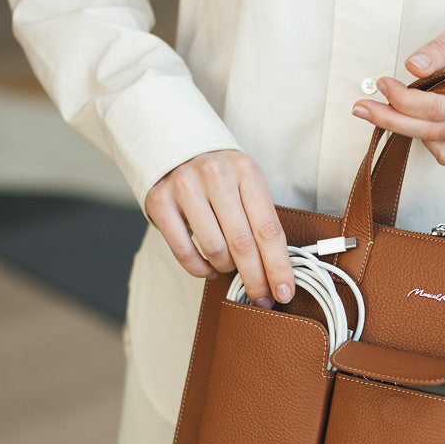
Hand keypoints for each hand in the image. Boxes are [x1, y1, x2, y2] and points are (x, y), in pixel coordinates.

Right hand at [144, 149, 292, 306]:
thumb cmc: (221, 174)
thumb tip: (278, 271)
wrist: (176, 144)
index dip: (278, 267)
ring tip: (230, 270)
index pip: (268, 230)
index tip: (285, 292)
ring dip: (226, 269)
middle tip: (261, 299)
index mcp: (246, 172)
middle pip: (242, 244)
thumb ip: (261, 219)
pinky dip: (200, 269)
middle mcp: (216, 176)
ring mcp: (185, 187)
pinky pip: (184, 250)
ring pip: (214, 249)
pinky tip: (209, 269)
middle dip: (255, 279)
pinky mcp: (160, 201)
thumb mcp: (247, 184)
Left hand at [352, 13, 444, 164]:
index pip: (439, 106)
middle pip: (432, 130)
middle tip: (361, 108)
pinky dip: (427, 142)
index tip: (383, 83)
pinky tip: (415, 121)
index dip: (405, 100)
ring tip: (381, 113)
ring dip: (405, 132)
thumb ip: (442, 47)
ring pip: (437, 145)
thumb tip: (413, 66)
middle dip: (391, 119)